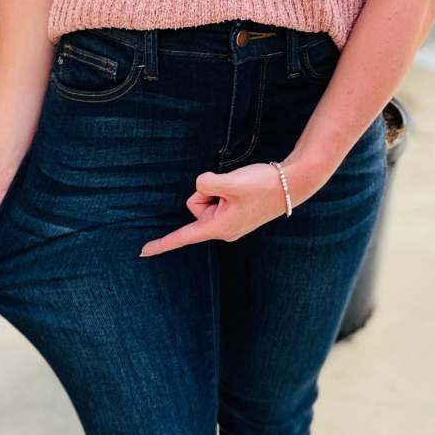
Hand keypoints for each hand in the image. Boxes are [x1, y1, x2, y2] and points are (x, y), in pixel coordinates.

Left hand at [139, 162, 289, 257]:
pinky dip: (225, 189)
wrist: (293, 184)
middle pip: (196, 205)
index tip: (142, 252)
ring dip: (219, 189)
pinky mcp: (236, 213)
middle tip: (232, 188)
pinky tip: (243, 189)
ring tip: (240, 188)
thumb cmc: (263, 185)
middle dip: (207, 191)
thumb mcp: (231, 182)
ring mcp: (230, 222)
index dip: (162, 243)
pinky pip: (218, 198)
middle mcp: (223, 229)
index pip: (184, 236)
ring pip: (207, 199)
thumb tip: (200, 186)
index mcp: (220, 228)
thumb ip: (206, 184)